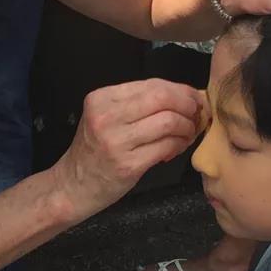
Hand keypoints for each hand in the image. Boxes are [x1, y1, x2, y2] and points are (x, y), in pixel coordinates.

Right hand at [52, 80, 206, 222]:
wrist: (73, 185)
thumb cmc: (93, 151)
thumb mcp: (104, 117)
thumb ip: (136, 104)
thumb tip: (182, 95)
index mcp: (101, 98)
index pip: (152, 84)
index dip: (180, 90)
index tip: (192, 98)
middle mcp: (107, 116)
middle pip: (163, 99)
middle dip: (188, 105)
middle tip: (197, 114)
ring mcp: (117, 141)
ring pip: (169, 122)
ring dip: (187, 127)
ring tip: (187, 134)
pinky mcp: (128, 165)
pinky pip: (166, 147)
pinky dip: (179, 145)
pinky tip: (176, 148)